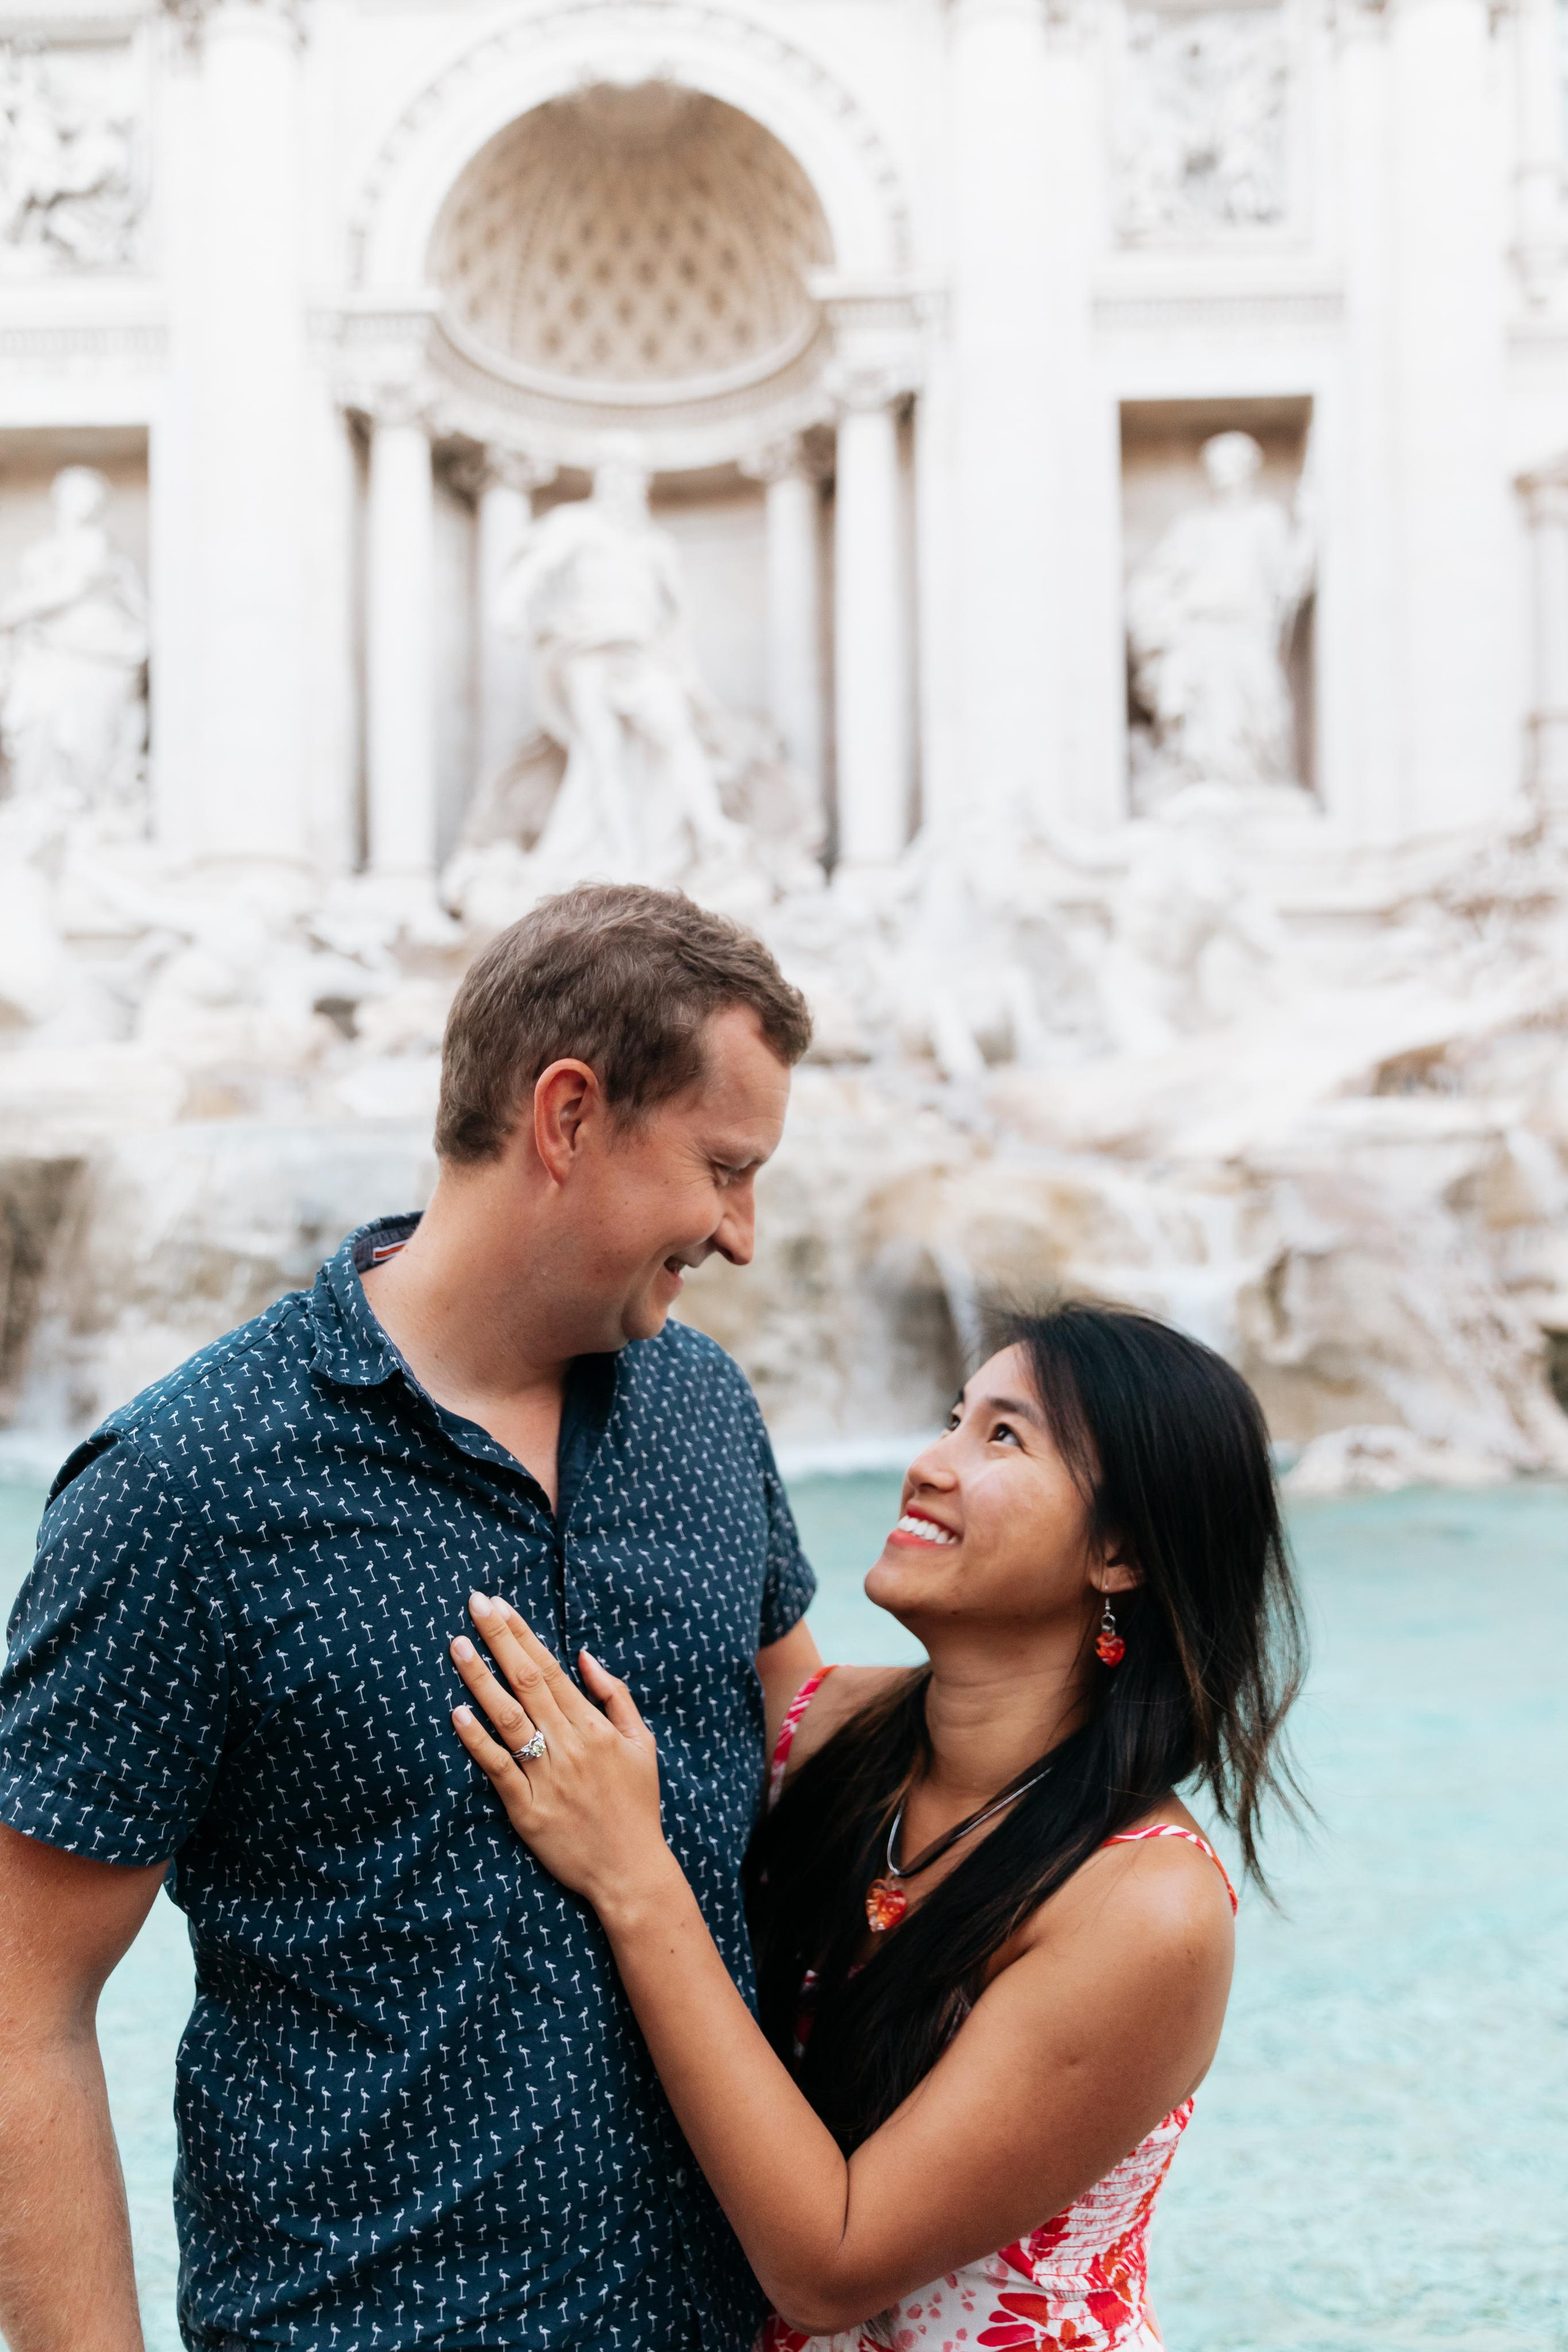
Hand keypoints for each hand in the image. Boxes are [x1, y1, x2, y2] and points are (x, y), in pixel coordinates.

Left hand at [448, 1596, 675, 1920]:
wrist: (630, 1870)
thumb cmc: (637, 1804)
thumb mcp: (643, 1743)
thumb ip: (616, 1697)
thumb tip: (585, 1656)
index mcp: (594, 1727)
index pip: (552, 1668)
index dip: (523, 1634)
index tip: (500, 1604)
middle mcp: (569, 1745)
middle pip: (527, 1681)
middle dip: (498, 1639)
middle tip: (474, 1604)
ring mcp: (546, 1776)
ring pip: (508, 1718)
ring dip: (480, 1679)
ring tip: (456, 1645)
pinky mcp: (526, 1809)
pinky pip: (498, 1768)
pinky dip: (477, 1740)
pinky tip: (457, 1713)